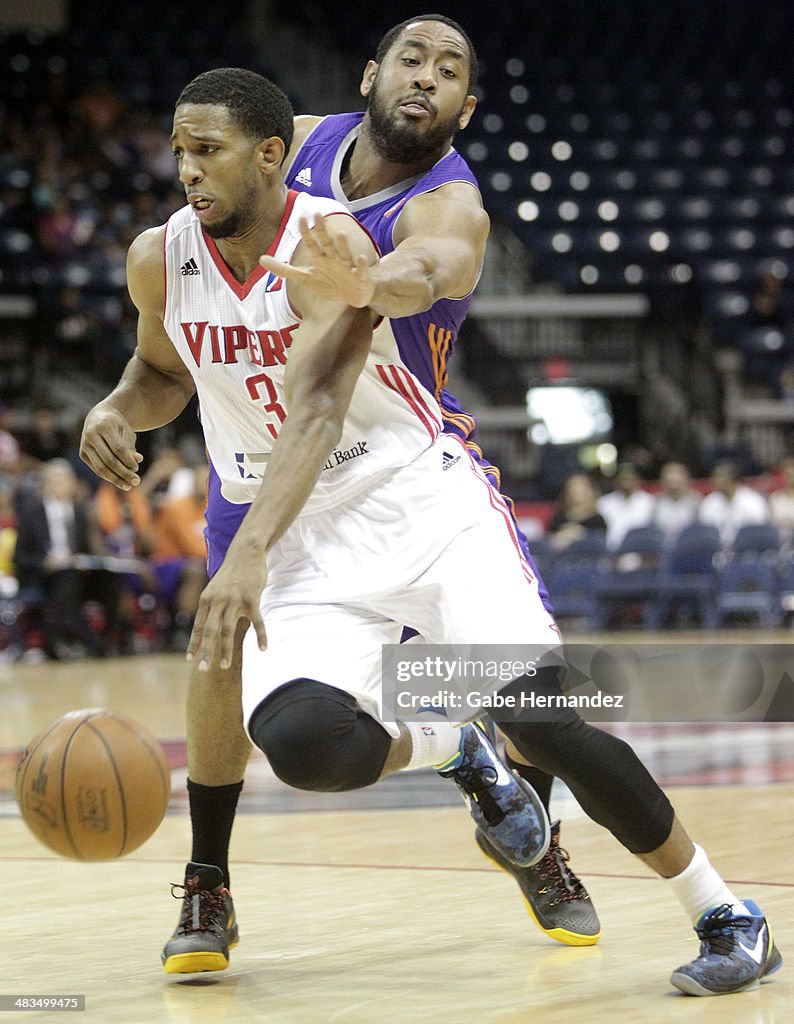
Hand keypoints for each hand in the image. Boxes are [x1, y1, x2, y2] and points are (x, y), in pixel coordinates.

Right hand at [80, 405, 142, 489]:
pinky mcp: (82, 453)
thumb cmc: (117, 426)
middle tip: (136, 481)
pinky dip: (109, 477)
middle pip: (109, 460)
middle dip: (124, 473)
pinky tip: (120, 481)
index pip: (118, 448)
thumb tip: (138, 461)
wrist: (99, 416)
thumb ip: (130, 447)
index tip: (137, 468)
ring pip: (101, 467)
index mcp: (104, 425)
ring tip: (129, 485)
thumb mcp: (126, 432)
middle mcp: (91, 434)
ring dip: (116, 479)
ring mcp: (84, 444)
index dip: (128, 460)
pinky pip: (96, 469)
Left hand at [187, 549, 268, 671]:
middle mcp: (218, 600)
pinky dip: (261, 636)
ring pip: (228, 629)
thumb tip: (208, 627)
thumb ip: (212, 607)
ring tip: (225, 666)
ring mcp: (235, 599)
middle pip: (211, 631)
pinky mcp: (252, 598)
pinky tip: (263, 649)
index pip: (199, 626)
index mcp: (207, 599)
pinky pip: (257, 621)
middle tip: (203, 669)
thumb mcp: (215, 588)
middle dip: (206, 651)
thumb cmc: (231, 573)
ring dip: (226, 650)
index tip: (190, 659)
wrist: (246, 552)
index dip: (195, 643)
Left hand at [259, 216, 375, 307]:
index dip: (305, 233)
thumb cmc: (329, 284)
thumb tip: (260, 259)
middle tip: (317, 214)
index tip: (299, 218)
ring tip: (340, 233)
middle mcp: (334, 259)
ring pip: (345, 254)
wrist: (354, 296)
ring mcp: (349, 267)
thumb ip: (284, 270)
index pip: (311, 244)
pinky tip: (362, 258)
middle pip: (327, 243)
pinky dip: (362, 265)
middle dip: (322, 231)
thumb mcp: (305, 278)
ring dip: (343, 245)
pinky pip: (362, 270)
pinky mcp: (361, 278)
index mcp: (321, 259)